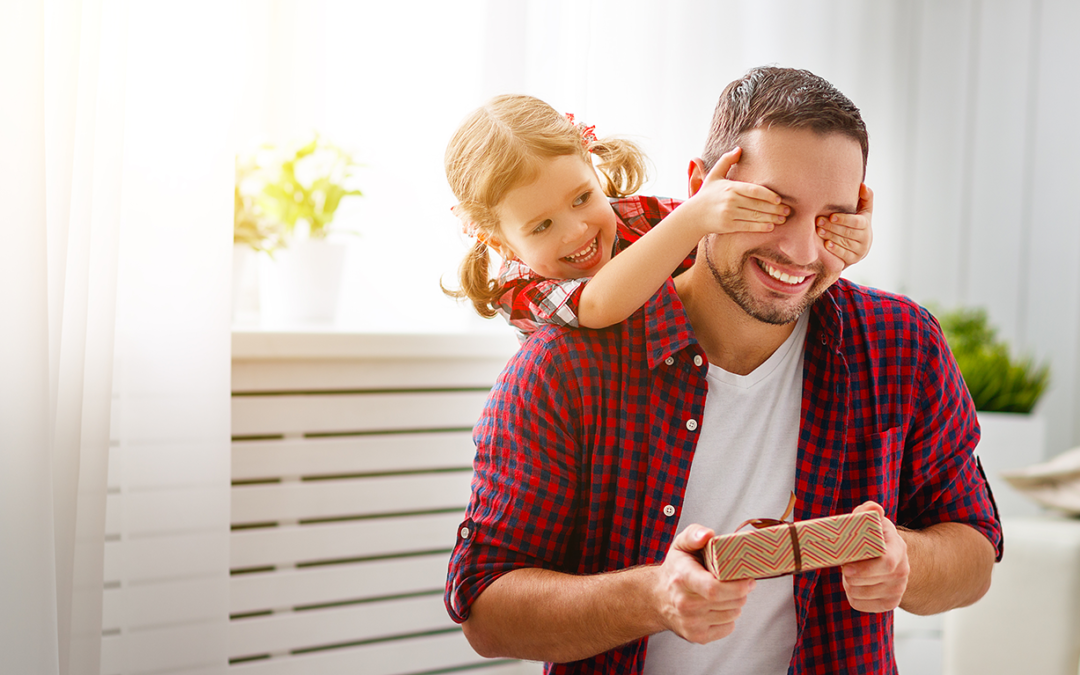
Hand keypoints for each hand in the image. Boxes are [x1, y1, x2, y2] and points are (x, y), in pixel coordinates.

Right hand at [653, 524, 755, 643]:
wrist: (656, 598)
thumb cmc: (675, 569)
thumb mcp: (680, 545)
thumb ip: (694, 534)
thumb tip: (708, 534)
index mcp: (682, 578)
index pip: (714, 588)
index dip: (737, 586)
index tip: (748, 579)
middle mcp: (685, 603)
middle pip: (730, 602)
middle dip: (742, 591)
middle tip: (740, 582)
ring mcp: (690, 622)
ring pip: (732, 614)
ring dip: (736, 603)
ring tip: (727, 593)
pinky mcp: (696, 636)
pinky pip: (728, 627)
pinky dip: (729, 617)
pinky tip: (718, 606)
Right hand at [688, 148, 789, 235]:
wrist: (693, 215)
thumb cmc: (706, 194)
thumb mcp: (714, 175)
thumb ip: (726, 161)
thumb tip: (738, 148)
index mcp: (730, 187)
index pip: (754, 190)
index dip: (768, 195)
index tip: (779, 199)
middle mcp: (730, 201)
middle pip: (757, 204)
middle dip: (775, 208)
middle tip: (788, 210)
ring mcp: (729, 214)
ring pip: (755, 216)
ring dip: (771, 218)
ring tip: (783, 218)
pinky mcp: (728, 226)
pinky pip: (748, 227)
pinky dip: (760, 227)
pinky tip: (771, 226)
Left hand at [818, 184, 873, 266]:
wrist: (859, 246)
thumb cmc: (857, 223)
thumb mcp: (863, 211)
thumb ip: (865, 198)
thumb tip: (863, 185)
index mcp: (866, 224)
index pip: (857, 222)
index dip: (844, 219)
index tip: (831, 216)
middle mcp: (865, 238)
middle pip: (848, 233)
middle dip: (832, 227)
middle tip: (818, 221)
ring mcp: (859, 251)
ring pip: (844, 243)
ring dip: (830, 237)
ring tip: (818, 231)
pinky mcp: (853, 260)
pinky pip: (843, 255)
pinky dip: (835, 249)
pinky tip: (826, 245)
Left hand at [841, 501, 908, 612]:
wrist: (888, 557)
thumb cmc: (873, 536)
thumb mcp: (871, 520)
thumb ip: (868, 511)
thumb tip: (874, 508)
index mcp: (898, 549)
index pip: (887, 564)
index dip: (864, 569)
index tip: (845, 568)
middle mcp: (902, 571)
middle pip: (868, 582)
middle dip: (849, 575)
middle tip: (845, 565)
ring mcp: (898, 589)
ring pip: (860, 594)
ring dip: (848, 585)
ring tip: (851, 573)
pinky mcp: (890, 603)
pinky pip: (860, 605)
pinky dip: (852, 596)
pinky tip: (856, 584)